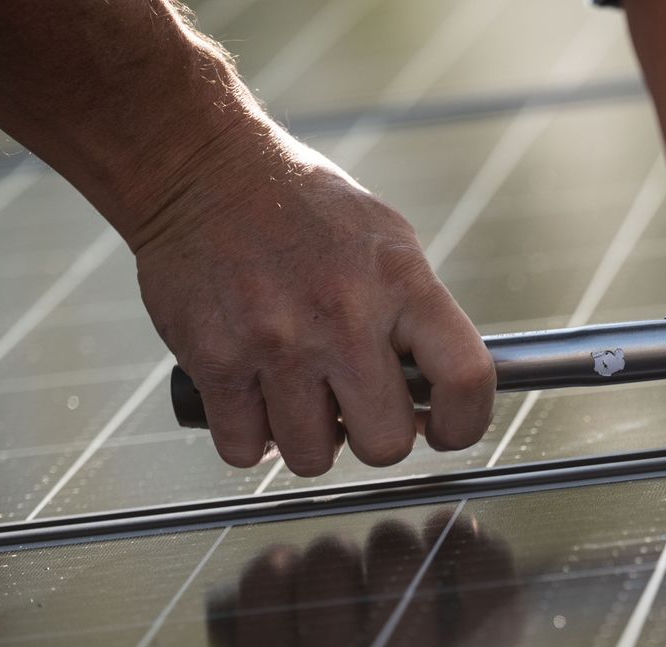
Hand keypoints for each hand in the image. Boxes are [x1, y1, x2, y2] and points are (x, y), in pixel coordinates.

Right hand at [134, 132, 494, 476]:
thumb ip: (417, 313)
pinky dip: (249, 436)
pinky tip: (254, 396)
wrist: (199, 168)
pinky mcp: (215, 360)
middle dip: (372, 437)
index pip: (466, 379)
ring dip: (307, 439)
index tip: (443, 428)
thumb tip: (438, 392)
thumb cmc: (300, 207)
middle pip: (385, 445)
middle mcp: (343, 317)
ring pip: (312, 458)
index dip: (464, 424)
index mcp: (400, 283)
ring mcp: (277, 343)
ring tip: (298, 393)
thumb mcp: (386, 240)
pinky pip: (245, 449)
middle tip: (355, 407)